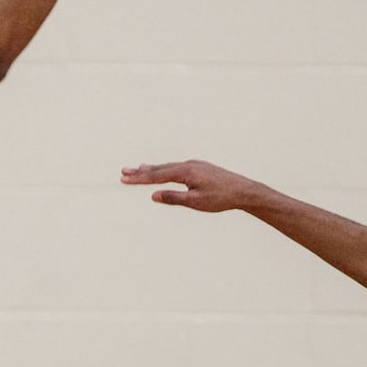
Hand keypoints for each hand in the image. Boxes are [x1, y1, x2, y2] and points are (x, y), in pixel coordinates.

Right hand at [120, 159, 261, 212]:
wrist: (244, 191)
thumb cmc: (221, 198)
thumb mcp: (195, 202)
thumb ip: (173, 198)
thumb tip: (153, 195)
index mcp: (185, 172)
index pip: (156, 175)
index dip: (139, 178)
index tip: (123, 179)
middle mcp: (188, 165)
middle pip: (160, 168)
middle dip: (141, 171)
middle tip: (123, 172)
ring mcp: (195, 165)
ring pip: (168, 167)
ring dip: (153, 169)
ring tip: (138, 169)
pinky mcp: (200, 168)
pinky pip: (177, 168)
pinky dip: (166, 169)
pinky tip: (164, 171)